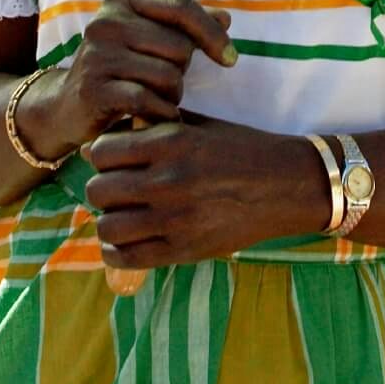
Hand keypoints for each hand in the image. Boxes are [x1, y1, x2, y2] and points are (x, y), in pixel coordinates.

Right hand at [45, 0, 236, 153]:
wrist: (68, 106)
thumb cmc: (121, 68)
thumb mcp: (151, 40)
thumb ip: (186, 27)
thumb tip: (226, 18)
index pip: (181, 6)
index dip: (212, 33)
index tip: (231, 59)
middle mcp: (105, 21)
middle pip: (179, 46)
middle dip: (183, 71)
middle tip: (167, 83)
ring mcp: (96, 54)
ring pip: (167, 75)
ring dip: (173, 96)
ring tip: (159, 100)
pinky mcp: (93, 88)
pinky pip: (147, 101)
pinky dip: (161, 113)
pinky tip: (158, 118)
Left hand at [85, 117, 329, 267]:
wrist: (285, 185)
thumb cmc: (241, 149)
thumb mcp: (199, 126)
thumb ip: (154, 129)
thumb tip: (103, 140)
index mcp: (171, 143)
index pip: (102, 151)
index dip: (101, 154)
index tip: (111, 159)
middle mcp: (168, 180)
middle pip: (98, 190)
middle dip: (101, 187)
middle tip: (115, 188)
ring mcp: (175, 219)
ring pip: (108, 226)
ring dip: (108, 221)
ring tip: (120, 215)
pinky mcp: (184, 249)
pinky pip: (127, 257)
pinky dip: (116, 251)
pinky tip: (124, 241)